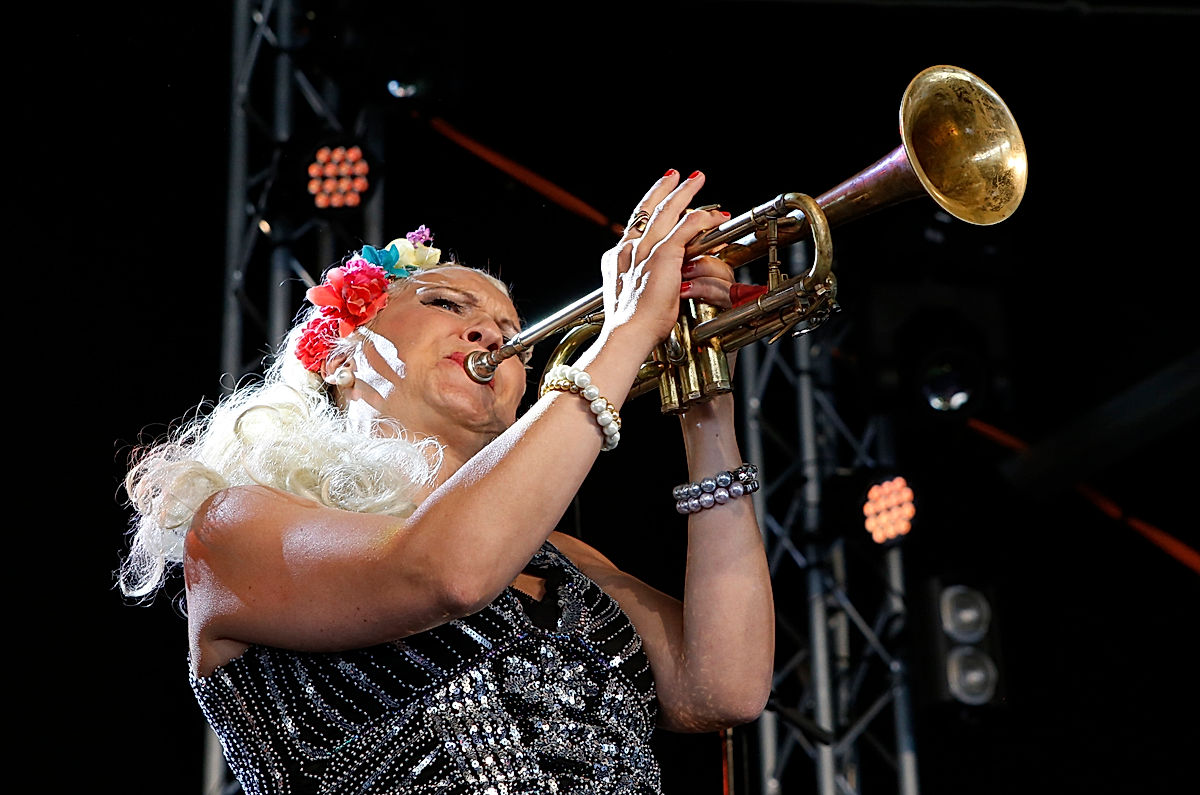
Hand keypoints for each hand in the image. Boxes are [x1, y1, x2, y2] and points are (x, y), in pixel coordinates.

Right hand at [599, 171, 726, 354]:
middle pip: (648, 211)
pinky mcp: (664, 256)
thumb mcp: (631, 299)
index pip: (634, 226)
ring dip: (685, 194)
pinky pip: (686, 227)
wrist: (626, 333)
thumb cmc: (629, 326)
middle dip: (663, 191)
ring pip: (668, 211)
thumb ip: (642, 283)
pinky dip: (702, 219)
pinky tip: (714, 216)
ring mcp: (645, 250)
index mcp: (616, 259)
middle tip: (675, 176)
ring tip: (696, 179)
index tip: (656, 198)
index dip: (647, 209)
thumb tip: (663, 279)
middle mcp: (628, 249)